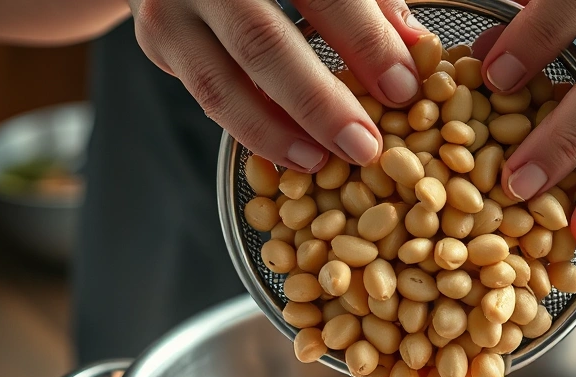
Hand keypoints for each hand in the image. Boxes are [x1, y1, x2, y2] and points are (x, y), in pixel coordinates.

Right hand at [129, 0, 428, 171]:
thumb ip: (371, 4)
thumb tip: (420, 51)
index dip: (365, 41)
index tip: (404, 89)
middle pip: (263, 42)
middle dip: (319, 102)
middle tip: (364, 147)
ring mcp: (170, 5)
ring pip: (220, 82)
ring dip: (276, 132)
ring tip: (320, 162)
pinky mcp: (155, 37)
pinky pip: (205, 95)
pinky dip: (249, 129)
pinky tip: (287, 152)